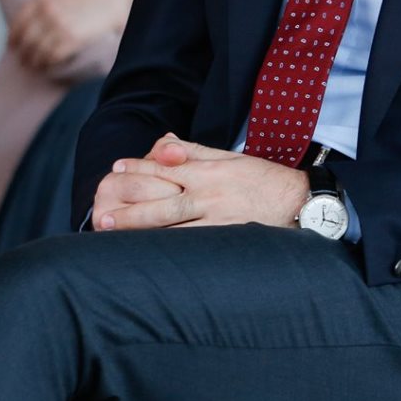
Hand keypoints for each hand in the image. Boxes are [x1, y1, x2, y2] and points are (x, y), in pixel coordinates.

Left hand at [9, 0, 135, 78]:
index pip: (19, 21)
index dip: (14, 36)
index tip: (13, 45)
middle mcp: (48, 11)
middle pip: (26, 39)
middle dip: (22, 53)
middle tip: (23, 61)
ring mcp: (60, 25)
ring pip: (37, 50)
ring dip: (33, 61)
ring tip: (34, 67)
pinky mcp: (72, 38)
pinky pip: (52, 55)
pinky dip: (47, 63)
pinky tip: (48, 66)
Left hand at [94, 134, 309, 231]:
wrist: (298, 203)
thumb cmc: (262, 179)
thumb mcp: (230, 157)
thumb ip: (196, 152)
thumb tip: (165, 144)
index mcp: (209, 172)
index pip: (166, 168)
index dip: (139, 168)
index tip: (116, 169)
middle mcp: (209, 197)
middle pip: (162, 203)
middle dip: (130, 209)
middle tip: (102, 216)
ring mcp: (216, 222)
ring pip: (172, 228)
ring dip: (142, 232)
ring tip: (116, 236)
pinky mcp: (224, 241)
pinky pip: (191, 246)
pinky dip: (168, 251)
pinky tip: (150, 256)